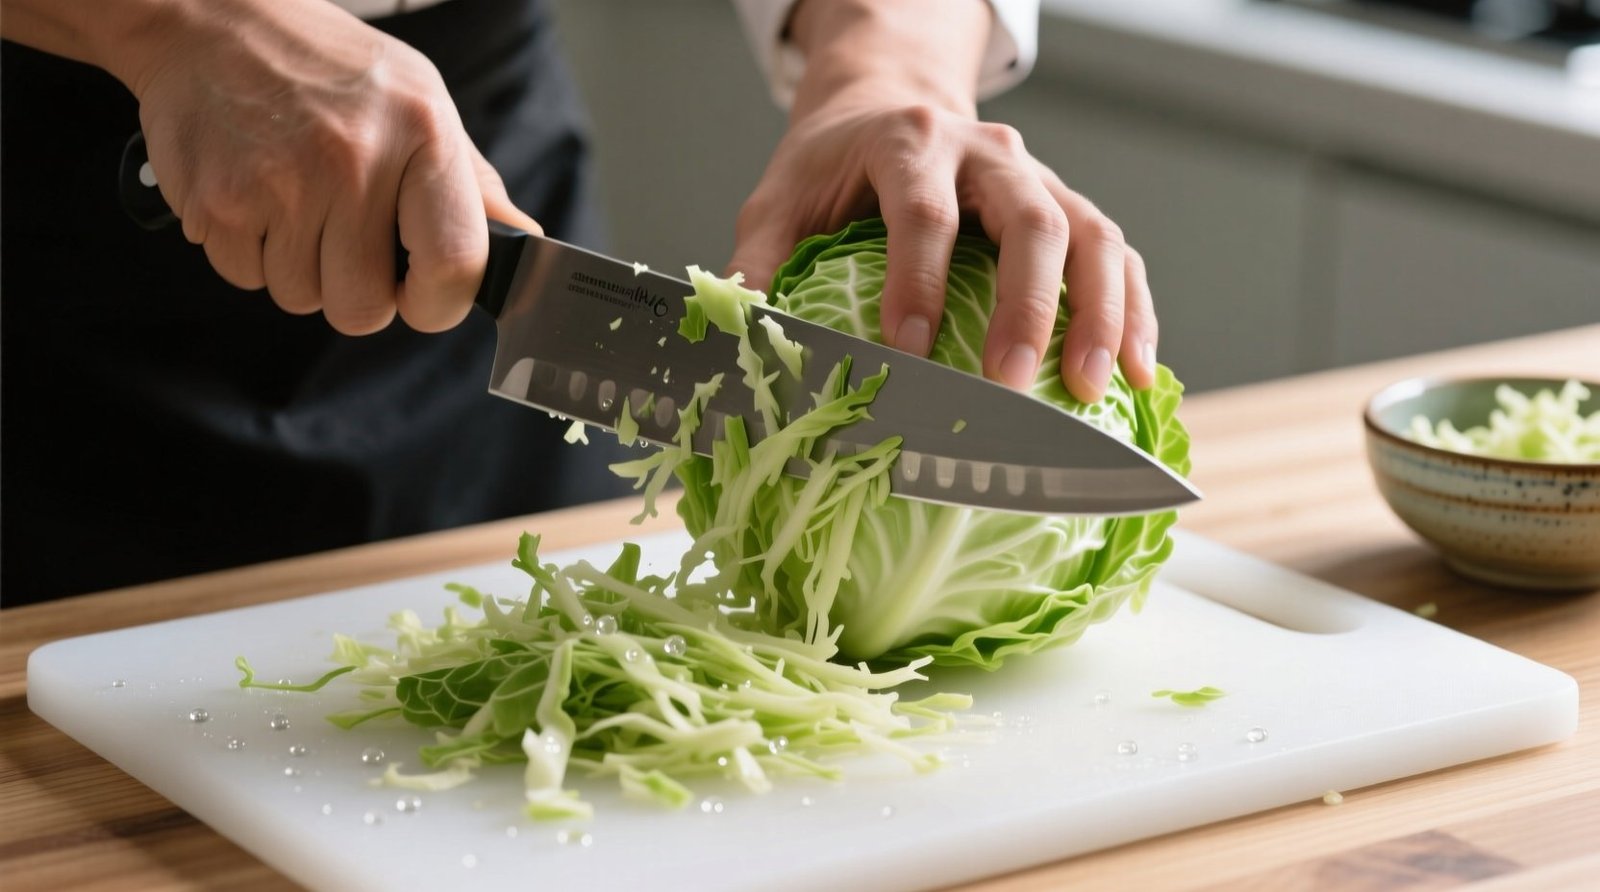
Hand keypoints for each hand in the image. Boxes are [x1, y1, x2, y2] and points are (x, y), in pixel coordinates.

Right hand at [118, 0, 539, 333]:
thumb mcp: (419, 99)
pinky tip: (255, 195)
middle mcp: (353, 160)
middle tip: (345, 240)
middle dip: (356, 293)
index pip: (454, 265)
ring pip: (301, 298)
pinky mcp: (216, 202)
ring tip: (295, 202)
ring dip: (299, 269)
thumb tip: (523, 238)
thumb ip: (470, 181)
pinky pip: (245, 278)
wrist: (207, 18)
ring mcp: (280, 184)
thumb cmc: (326, 65)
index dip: (438, 303)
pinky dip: (249, 252)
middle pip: (364, 308)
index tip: (423, 296)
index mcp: (421, 134)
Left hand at [725, 0, 1155, 402]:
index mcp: (910, 142)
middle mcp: (988, 152)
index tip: (909, 354)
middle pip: (1031, 218)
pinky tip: (1137, 373)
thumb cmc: (832, 167)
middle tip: (1012, 382)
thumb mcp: (779, 200)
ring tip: (1091, 389)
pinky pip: (1120, 256)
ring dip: (1101, 315)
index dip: (918, 281)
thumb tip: (744, 343)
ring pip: (1092, 235)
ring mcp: (1040, 177)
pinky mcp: (1070, 207)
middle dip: (1028, 306)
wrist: (889, 105)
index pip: (923, 211)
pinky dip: (1135, 313)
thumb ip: (759, 263)